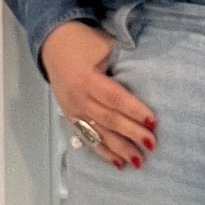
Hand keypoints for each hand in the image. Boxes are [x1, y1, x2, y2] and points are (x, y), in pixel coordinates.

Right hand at [40, 19, 156, 168]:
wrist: (52, 43)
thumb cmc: (82, 42)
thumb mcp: (104, 45)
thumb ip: (124, 61)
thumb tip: (151, 75)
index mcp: (86, 78)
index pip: (114, 97)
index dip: (134, 110)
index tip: (152, 121)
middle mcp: (77, 97)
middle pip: (108, 119)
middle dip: (131, 133)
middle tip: (151, 143)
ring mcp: (72, 110)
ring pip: (99, 134)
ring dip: (120, 149)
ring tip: (138, 161)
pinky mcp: (71, 118)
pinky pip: (88, 139)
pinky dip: (103, 152)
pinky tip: (118, 162)